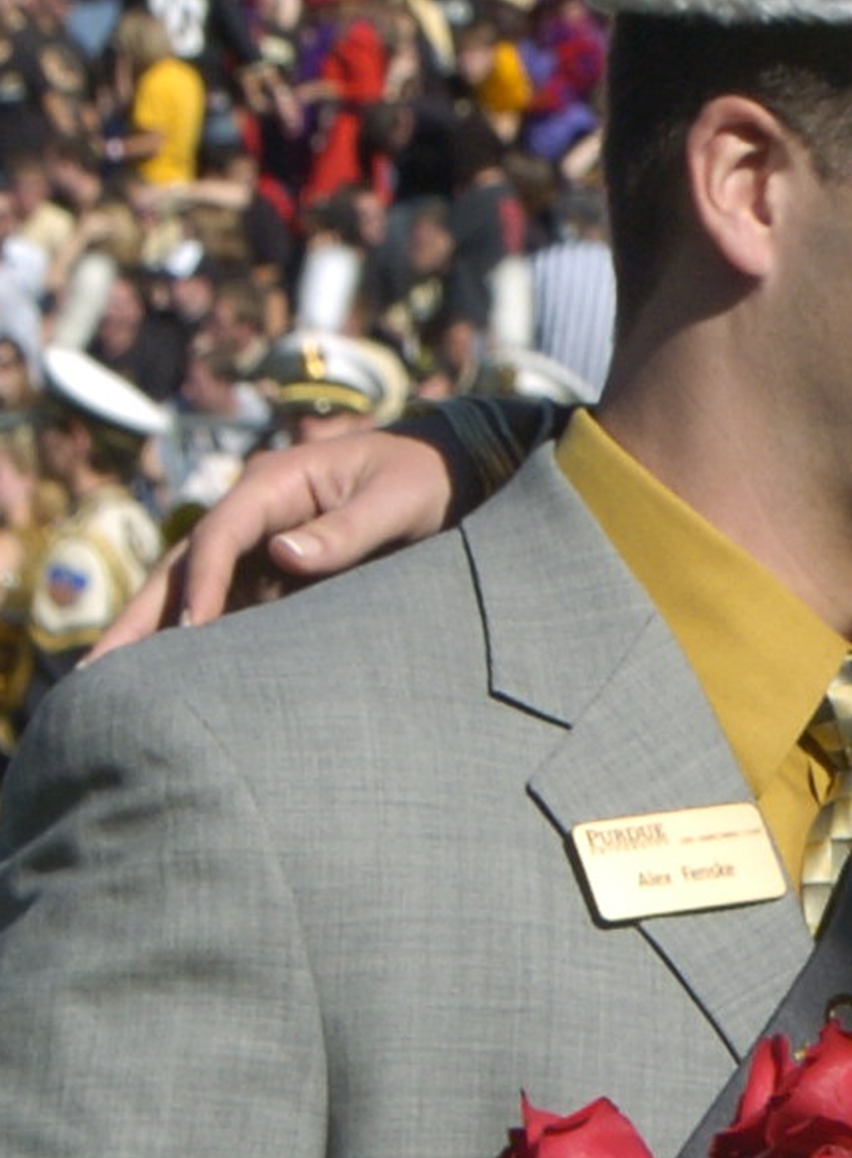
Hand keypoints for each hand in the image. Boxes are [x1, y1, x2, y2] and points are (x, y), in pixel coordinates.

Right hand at [87, 427, 460, 655]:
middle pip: (184, 565)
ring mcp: (258, 544)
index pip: (221, 534)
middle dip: (141, 617)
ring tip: (110, 688)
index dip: (203, 580)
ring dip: (155, 635)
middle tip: (96, 672)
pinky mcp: (274, 573)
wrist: (448, 469)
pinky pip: (231, 608)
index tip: (192, 628)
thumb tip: (283, 555)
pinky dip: (200, 642)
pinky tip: (172, 683)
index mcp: (275, 484)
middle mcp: (254, 512)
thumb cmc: (422, 479)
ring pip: (194, 591)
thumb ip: (346, 530)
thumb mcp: (395, 501)